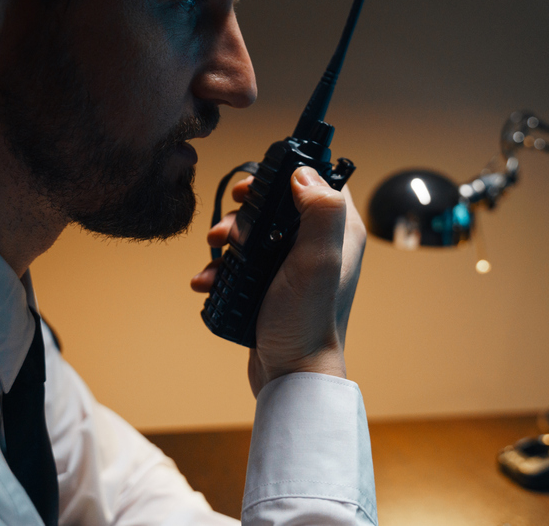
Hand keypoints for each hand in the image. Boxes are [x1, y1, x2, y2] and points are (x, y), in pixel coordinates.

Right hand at [191, 167, 366, 395]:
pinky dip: (223, 268)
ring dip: (229, 239)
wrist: (290, 375)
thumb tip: (303, 174)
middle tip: (229, 225)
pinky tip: (208, 280)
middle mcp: (321, 245)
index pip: (320, 181)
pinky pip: (244, 264)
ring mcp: (295, 266)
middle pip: (279, 204)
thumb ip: (320, 212)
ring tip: (215, 251)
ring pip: (256, 232)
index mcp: (340, 232)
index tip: (257, 184)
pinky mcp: (273, 285)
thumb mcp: (317, 261)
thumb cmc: (308, 323)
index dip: (287, 174)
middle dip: (246, 211)